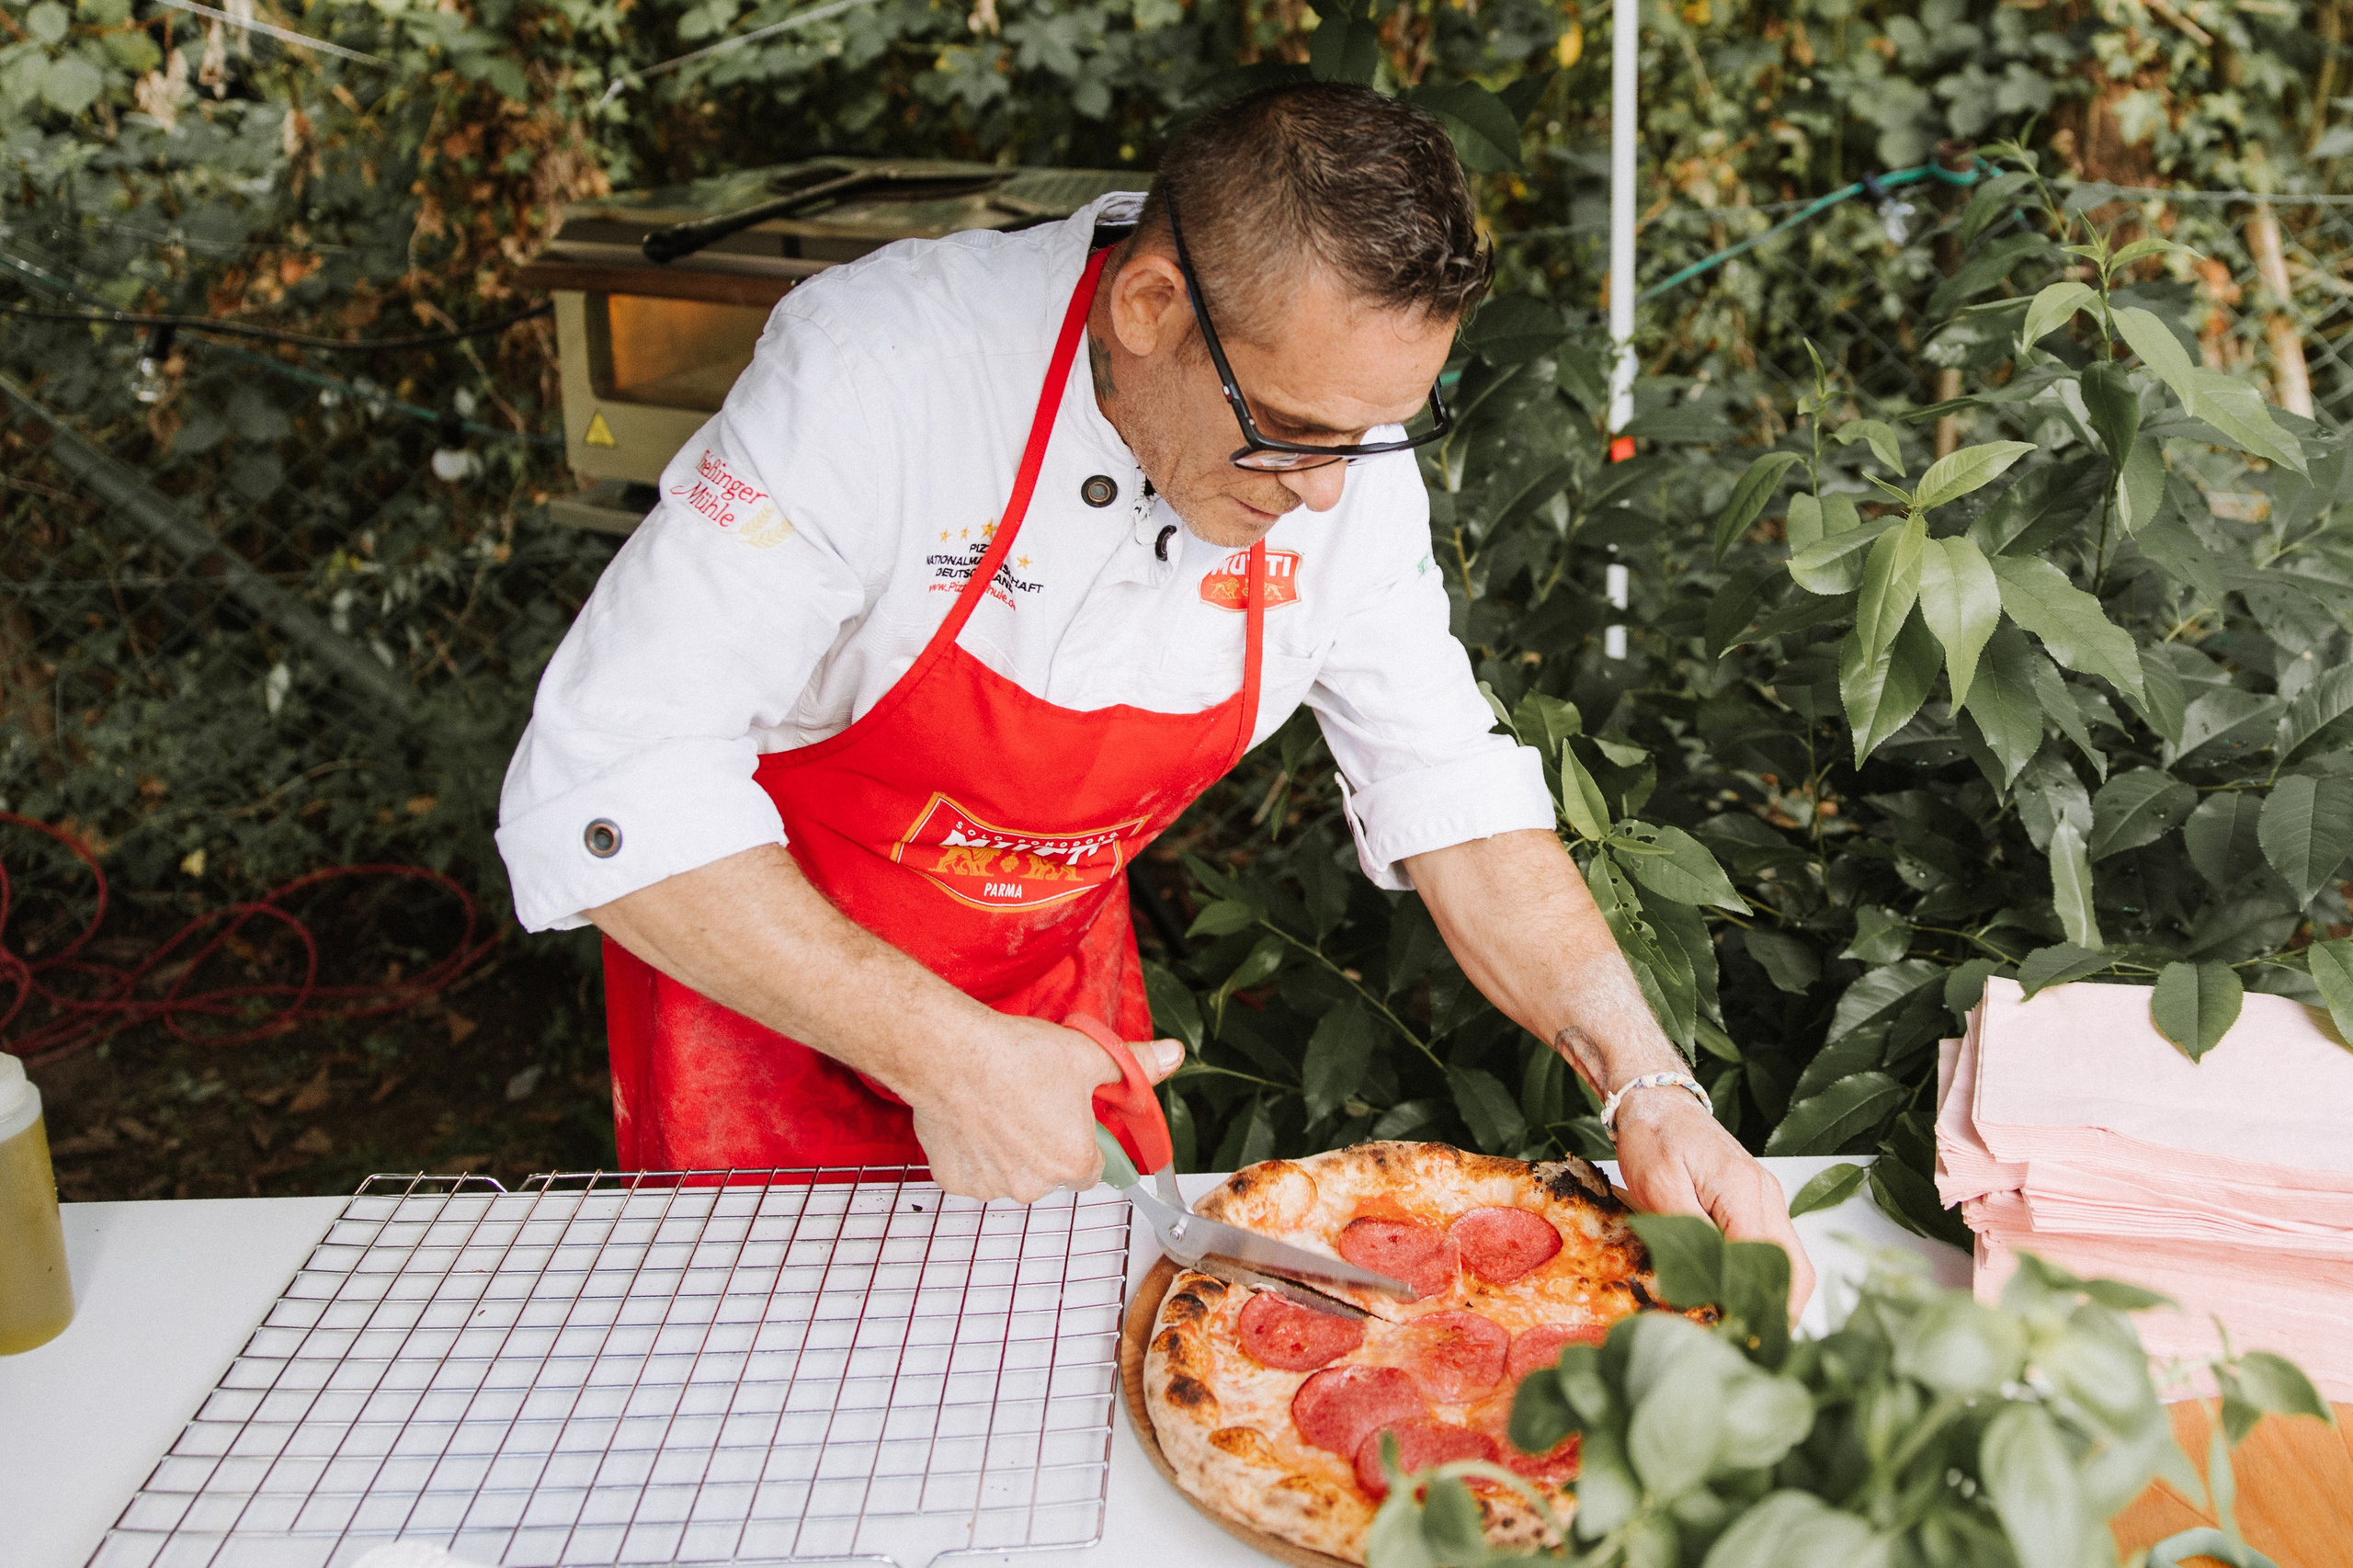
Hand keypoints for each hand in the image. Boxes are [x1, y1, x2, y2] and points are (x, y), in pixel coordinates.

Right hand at [906, 1016, 1183, 1202]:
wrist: (949, 1052)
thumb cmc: (1016, 1055)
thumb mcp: (1089, 1054)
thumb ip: (1136, 1064)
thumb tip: (1173, 1055)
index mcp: (1074, 1162)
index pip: (1093, 1169)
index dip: (1083, 1139)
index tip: (1068, 1116)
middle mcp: (1034, 1185)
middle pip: (1051, 1173)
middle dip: (1044, 1146)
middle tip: (1031, 1103)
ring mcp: (992, 1186)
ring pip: (1011, 1175)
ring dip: (1008, 1152)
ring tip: (999, 1106)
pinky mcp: (956, 1181)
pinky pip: (974, 1173)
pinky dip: (974, 1153)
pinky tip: (973, 1120)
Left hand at [1612, 1087, 1816, 1317]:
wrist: (1656, 1100)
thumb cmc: (1653, 1136)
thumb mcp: (1658, 1186)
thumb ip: (1687, 1232)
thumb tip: (1708, 1282)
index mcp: (1745, 1192)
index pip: (1767, 1264)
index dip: (1755, 1304)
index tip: (1738, 1338)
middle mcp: (1766, 1197)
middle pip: (1794, 1269)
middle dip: (1778, 1312)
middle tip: (1750, 1347)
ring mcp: (1765, 1200)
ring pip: (1788, 1261)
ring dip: (1772, 1298)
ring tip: (1744, 1331)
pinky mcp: (1754, 1203)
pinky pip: (1771, 1248)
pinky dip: (1762, 1279)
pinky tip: (1737, 1299)